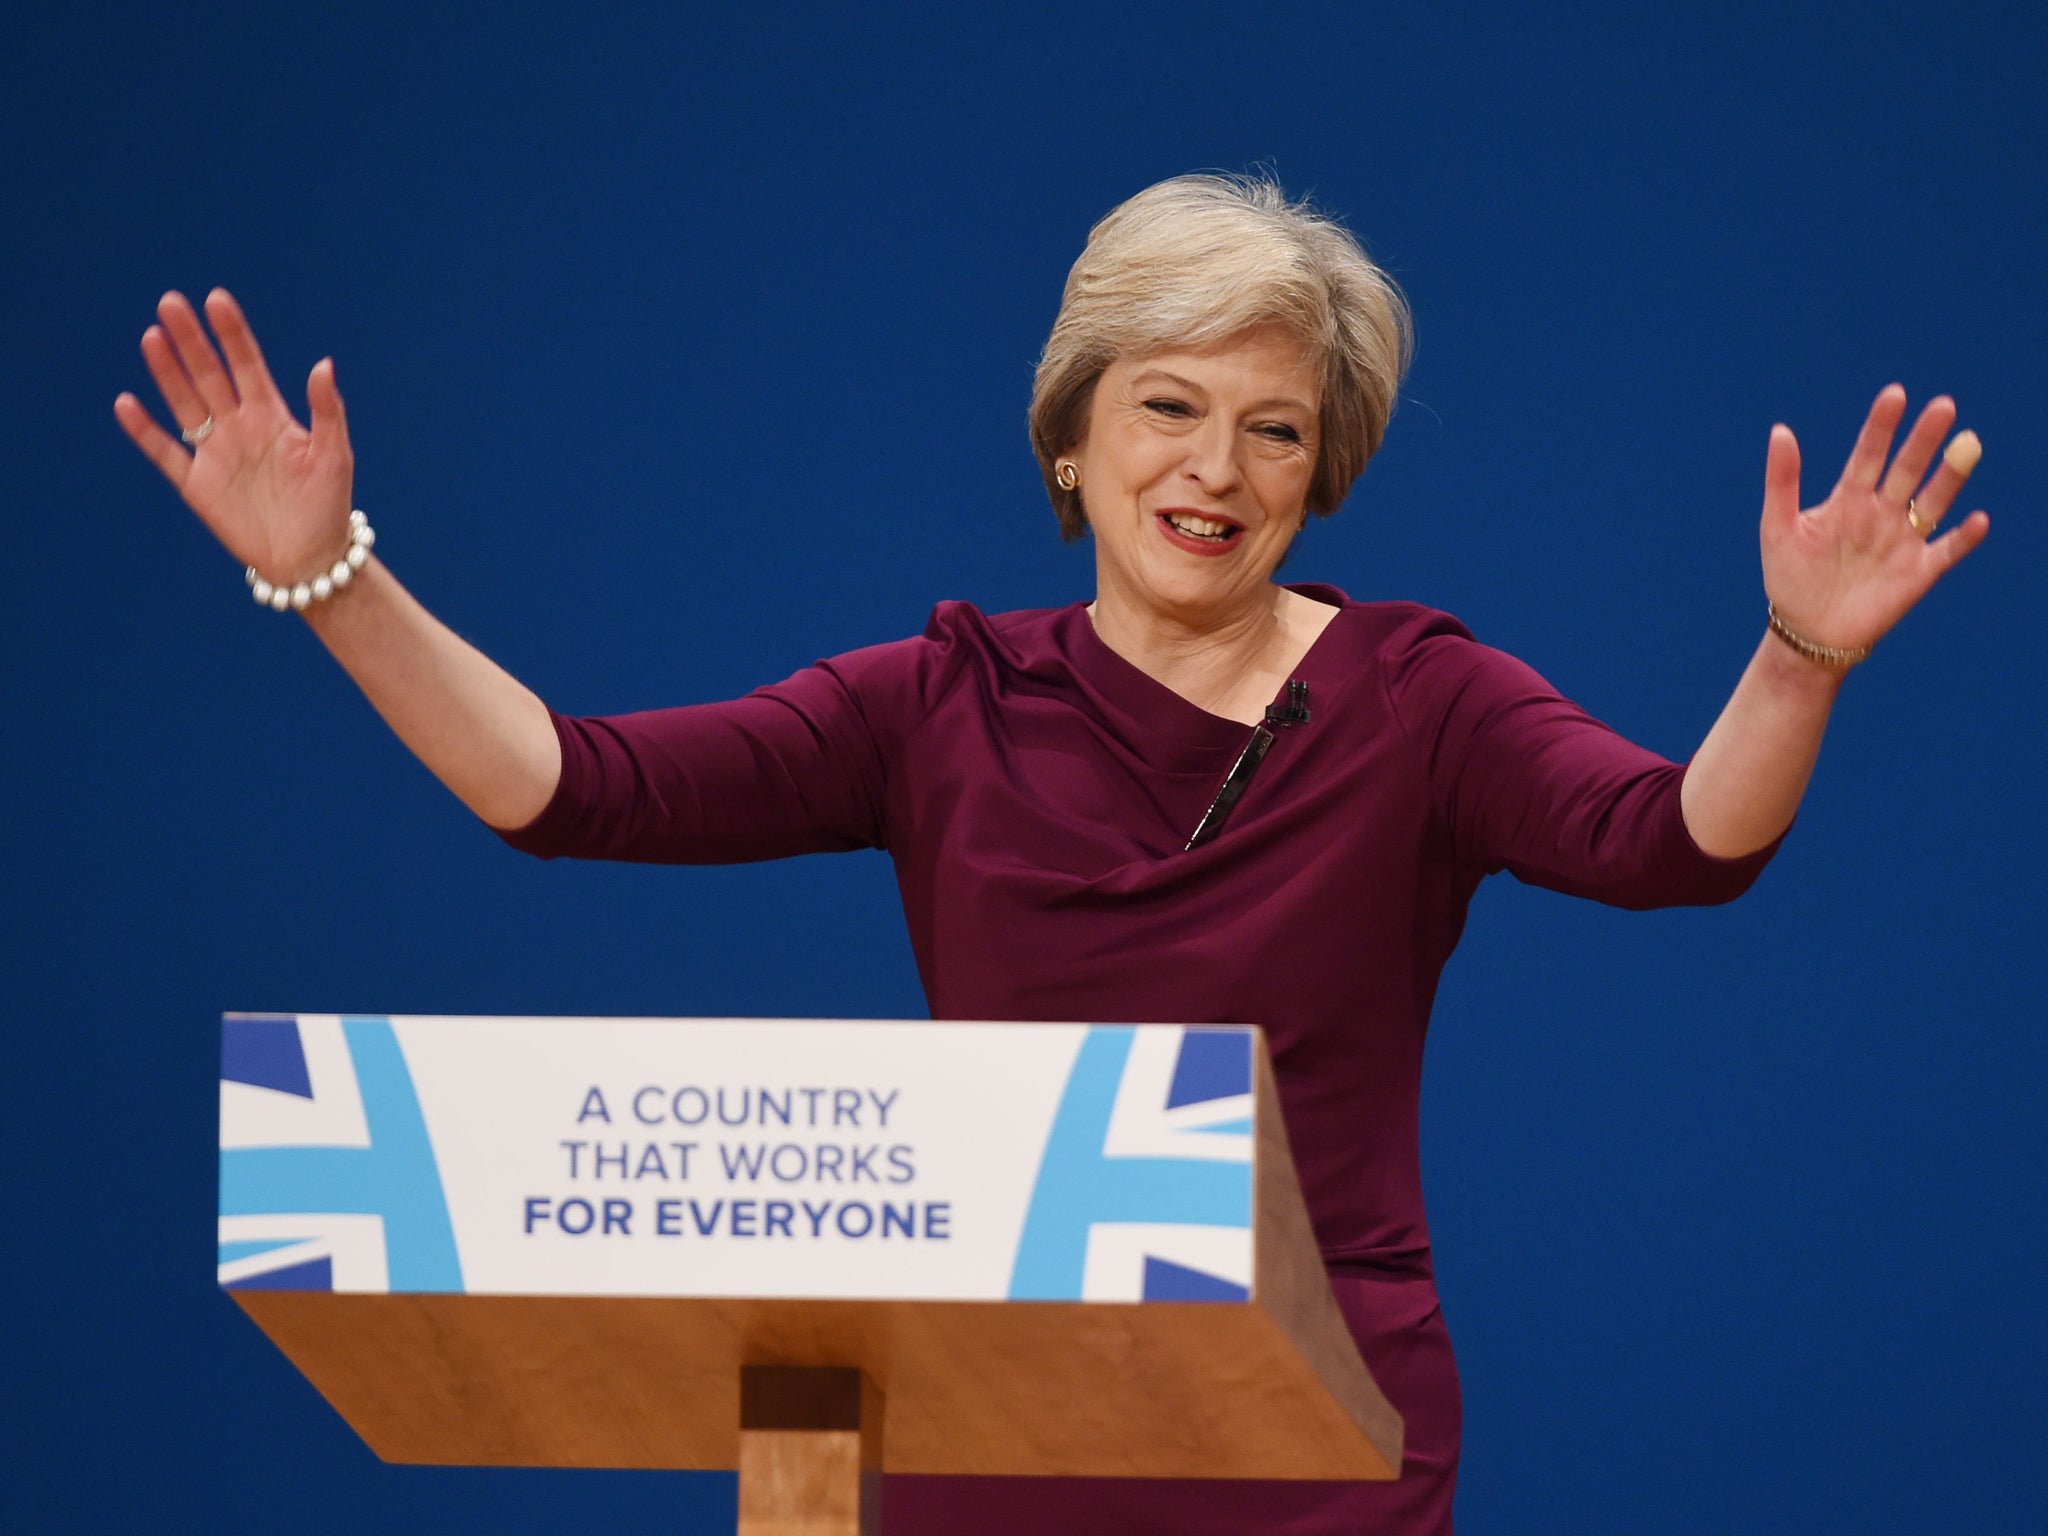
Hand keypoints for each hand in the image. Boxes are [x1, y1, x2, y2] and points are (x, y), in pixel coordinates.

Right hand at [114, 289, 355, 586]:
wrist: (312, 558)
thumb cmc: (329, 505)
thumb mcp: (335, 454)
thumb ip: (328, 411)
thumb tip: (323, 364)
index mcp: (272, 416)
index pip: (247, 364)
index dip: (232, 333)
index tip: (216, 298)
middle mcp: (239, 427)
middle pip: (209, 374)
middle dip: (191, 340)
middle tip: (170, 302)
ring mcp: (215, 453)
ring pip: (185, 403)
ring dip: (167, 371)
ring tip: (152, 336)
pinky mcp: (197, 484)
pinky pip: (165, 453)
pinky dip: (146, 431)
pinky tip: (127, 403)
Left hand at [1760, 385, 1988, 653]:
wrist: (1806, 632)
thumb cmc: (1789, 577)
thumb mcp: (1777, 527)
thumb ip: (1782, 480)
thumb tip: (1780, 430)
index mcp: (1848, 498)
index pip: (1868, 453)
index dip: (1881, 425)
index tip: (1895, 394)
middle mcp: (1881, 512)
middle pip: (1907, 468)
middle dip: (1924, 439)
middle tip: (1942, 405)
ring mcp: (1902, 540)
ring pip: (1933, 500)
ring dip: (1951, 474)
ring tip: (1968, 443)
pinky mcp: (1919, 572)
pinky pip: (1947, 550)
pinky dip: (1964, 537)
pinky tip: (1978, 520)